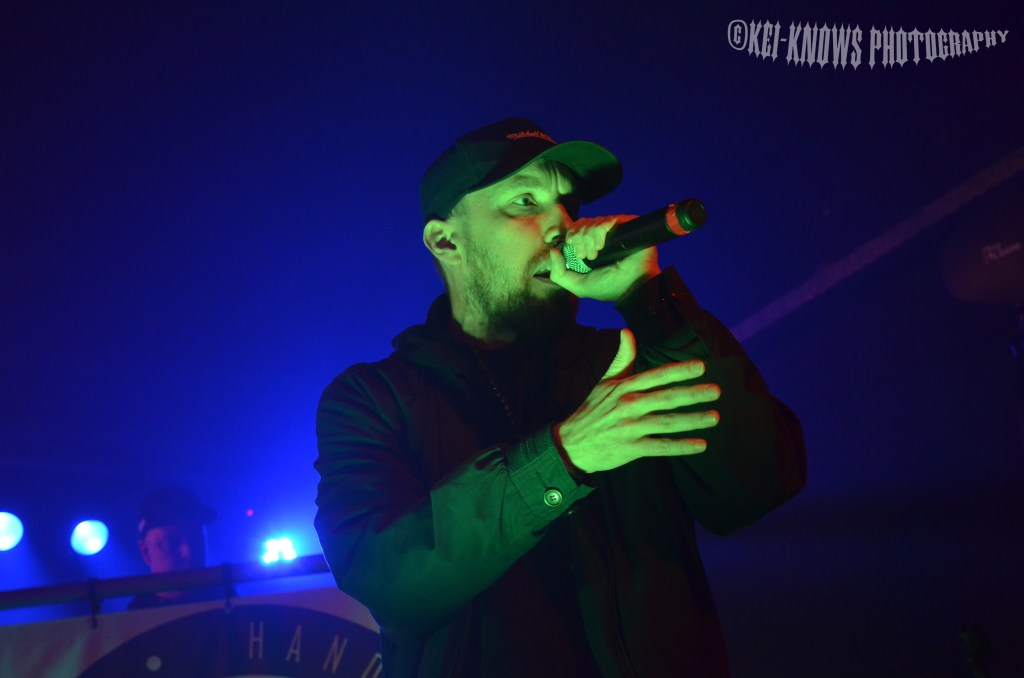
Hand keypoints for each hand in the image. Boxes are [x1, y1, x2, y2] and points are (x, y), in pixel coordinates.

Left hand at [548, 215, 659, 302]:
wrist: (632, 284)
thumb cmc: (608, 287)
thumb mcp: (578, 286)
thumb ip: (559, 273)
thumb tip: (552, 251)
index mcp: (587, 249)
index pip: (570, 231)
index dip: (560, 232)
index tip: (555, 238)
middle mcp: (597, 238)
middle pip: (577, 225)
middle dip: (577, 240)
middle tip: (586, 255)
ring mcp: (610, 231)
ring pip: (589, 222)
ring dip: (588, 239)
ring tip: (596, 254)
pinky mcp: (623, 225)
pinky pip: (603, 220)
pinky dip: (598, 232)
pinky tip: (602, 245)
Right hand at [554, 329, 720, 473]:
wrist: (571, 444)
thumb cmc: (592, 410)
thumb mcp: (605, 382)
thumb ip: (622, 358)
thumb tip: (628, 331)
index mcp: (624, 387)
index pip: (656, 375)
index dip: (679, 370)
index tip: (701, 367)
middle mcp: (629, 405)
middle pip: (666, 398)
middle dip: (693, 394)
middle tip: (717, 391)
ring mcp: (630, 428)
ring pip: (667, 423)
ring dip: (693, 420)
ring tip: (715, 417)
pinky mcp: (631, 449)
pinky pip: (661, 447)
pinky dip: (681, 446)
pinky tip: (701, 445)